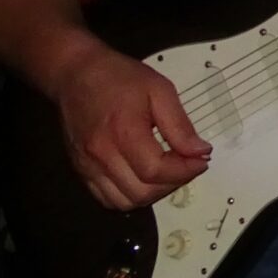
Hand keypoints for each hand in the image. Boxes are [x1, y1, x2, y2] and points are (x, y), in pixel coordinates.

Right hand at [52, 45, 211, 209]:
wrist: (76, 75)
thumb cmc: (118, 77)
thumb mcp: (160, 90)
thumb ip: (180, 125)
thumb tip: (200, 151)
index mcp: (123, 132)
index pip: (156, 170)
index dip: (185, 171)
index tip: (201, 160)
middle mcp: (101, 155)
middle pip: (142, 192)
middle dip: (172, 183)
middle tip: (187, 164)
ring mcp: (88, 166)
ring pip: (124, 202)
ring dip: (152, 193)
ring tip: (167, 172)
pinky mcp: (81, 171)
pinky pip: (106, 199)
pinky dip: (129, 195)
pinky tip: (143, 177)